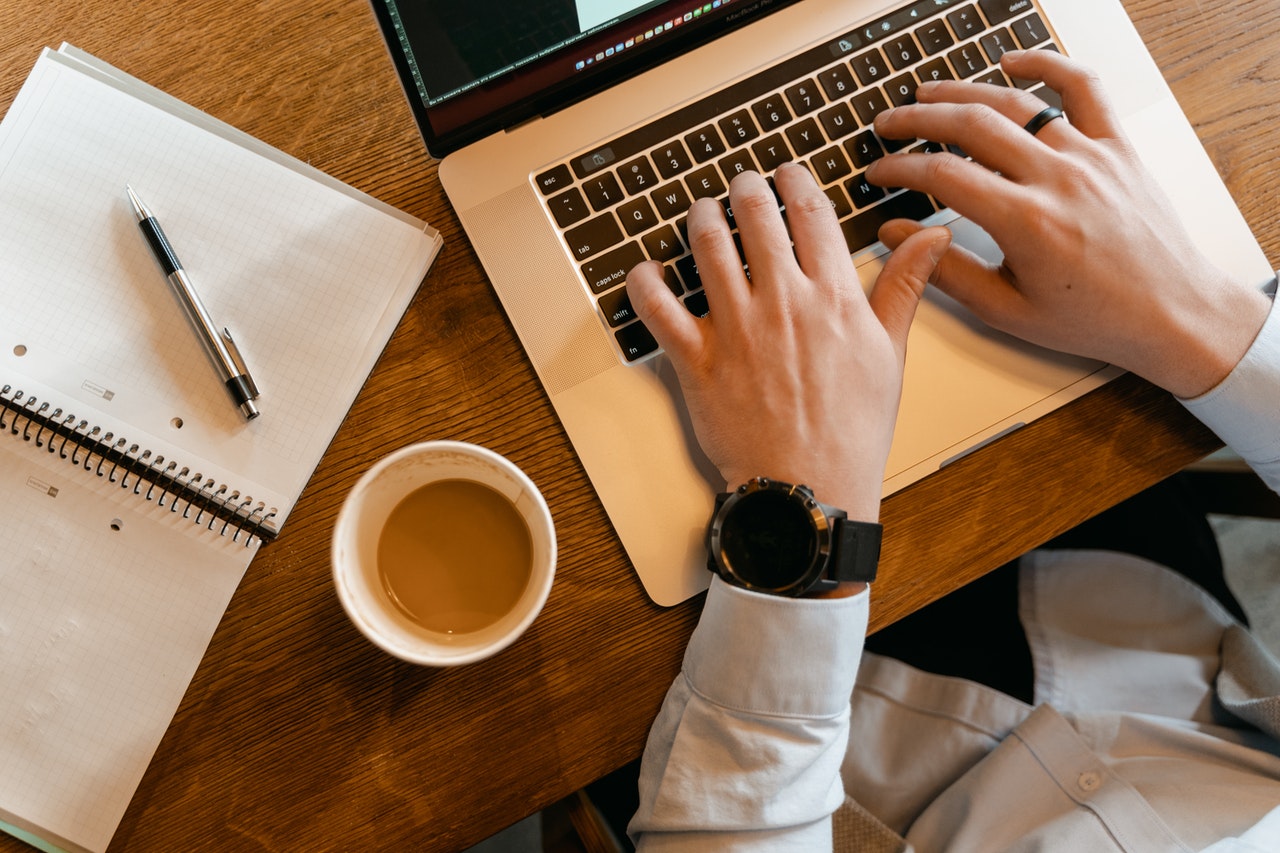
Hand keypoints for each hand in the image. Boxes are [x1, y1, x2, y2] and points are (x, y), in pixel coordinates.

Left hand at [625, 163, 948, 522]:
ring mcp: (736, 330)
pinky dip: (646, 282)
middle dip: (746, 187)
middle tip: (741, 184)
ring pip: (707, 247)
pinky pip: (659, 309)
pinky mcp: (698, 361)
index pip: (810, 212)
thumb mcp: (889, 354)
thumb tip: (931, 237)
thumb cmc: (852, 430)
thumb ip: (903, 287)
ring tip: (703, 210)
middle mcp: (781, 303)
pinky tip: (647, 269)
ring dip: (701, 216)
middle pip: (756, 216)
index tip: (786, 172)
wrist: (810, 487)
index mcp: (831, 297)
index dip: (794, 180)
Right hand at [866, 50, 1270, 398]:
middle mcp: (1058, 179)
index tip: (879, 170)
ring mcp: (1091, 156)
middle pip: (972, 126)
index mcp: (1027, 223)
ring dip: (964, 93)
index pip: (943, 175)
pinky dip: (1047, 65)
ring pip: (1017, 104)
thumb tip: (897, 238)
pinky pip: (1083, 88)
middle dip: (918, 119)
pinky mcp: (1117, 147)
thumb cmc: (1094, 318)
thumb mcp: (1007, 311)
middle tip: (889, 123)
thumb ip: (946, 271)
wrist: (1171, 312)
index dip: (900, 168)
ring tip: (929, 94)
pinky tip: (1013, 64)